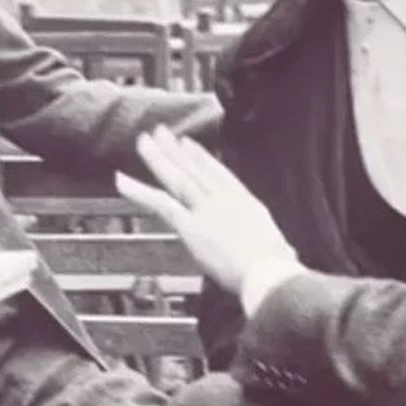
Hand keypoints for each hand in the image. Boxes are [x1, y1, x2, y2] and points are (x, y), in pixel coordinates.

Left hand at [116, 127, 298, 299]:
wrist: (269, 273)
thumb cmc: (277, 270)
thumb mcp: (280, 248)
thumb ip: (273, 244)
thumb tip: (283, 250)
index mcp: (246, 204)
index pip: (219, 174)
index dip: (201, 158)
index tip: (188, 145)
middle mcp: (225, 200)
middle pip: (195, 170)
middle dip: (176, 150)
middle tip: (160, 133)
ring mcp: (206, 210)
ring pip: (177, 178)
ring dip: (158, 158)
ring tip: (143, 142)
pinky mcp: (190, 225)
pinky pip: (160, 204)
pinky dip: (139, 191)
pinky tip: (122, 181)